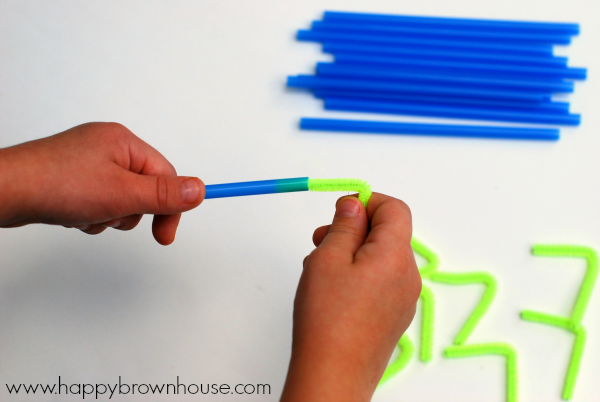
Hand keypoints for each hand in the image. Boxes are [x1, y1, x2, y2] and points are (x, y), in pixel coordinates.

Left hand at [0, 122, 204, 244]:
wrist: (4, 192)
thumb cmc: (56, 185)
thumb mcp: (122, 194)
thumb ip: (164, 195)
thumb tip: (199, 189)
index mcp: (123, 141)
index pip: (165, 174)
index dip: (169, 206)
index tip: (166, 235)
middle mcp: (107, 147)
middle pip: (144, 188)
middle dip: (130, 210)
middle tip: (113, 217)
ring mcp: (88, 162)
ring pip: (121, 199)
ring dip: (109, 215)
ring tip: (87, 213)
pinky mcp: (72, 177)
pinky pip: (99, 201)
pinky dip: (92, 214)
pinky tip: (74, 214)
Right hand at [281, 193, 420, 401]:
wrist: (334, 375)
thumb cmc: (328, 319)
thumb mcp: (328, 258)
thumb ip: (345, 225)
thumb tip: (354, 204)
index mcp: (396, 256)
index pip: (395, 209)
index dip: (368, 202)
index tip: (341, 209)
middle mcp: (408, 276)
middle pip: (388, 234)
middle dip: (355, 228)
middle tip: (322, 239)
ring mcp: (403, 299)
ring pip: (381, 258)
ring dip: (353, 252)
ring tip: (321, 268)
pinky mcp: (394, 316)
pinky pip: (381, 280)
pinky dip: (359, 274)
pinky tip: (333, 288)